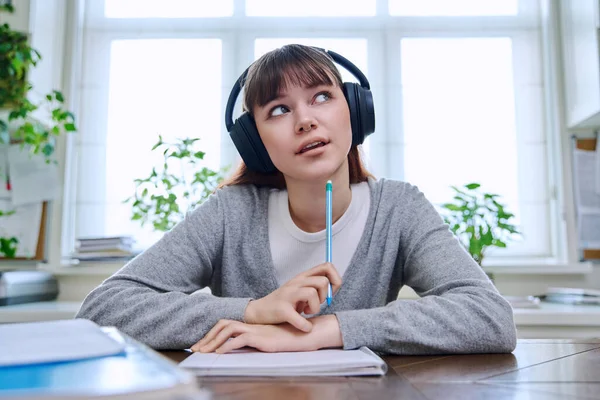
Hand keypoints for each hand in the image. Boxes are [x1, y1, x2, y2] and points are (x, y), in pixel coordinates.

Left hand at [191, 315, 342, 353]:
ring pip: (227, 330)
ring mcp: (255, 331)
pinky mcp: (260, 338)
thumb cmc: (290, 340)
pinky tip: (219, 353)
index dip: (212, 335)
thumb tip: (241, 350)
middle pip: (222, 326)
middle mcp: (251, 326)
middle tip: (195, 349)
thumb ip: (256, 343)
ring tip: (203, 352)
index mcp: (251, 326)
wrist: (305, 335)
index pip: (225, 326)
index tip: (202, 346)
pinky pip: (239, 339)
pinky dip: (227, 345)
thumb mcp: (269, 342)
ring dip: (213, 341)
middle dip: (207, 338)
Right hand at [244, 262, 341, 331]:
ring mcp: (288, 295)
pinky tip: (303, 326)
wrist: (258, 311)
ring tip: (306, 312)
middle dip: (325, 297)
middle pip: (323, 281)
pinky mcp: (282, 310)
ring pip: (312, 293)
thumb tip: (334, 288)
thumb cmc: (283, 303)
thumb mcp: (300, 290)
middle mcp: (296, 282)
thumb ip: (315, 287)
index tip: (331, 292)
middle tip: (316, 304)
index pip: (327, 266)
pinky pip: (300, 318)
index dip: (335, 279)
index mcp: (303, 277)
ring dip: (315, 308)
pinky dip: (305, 325)